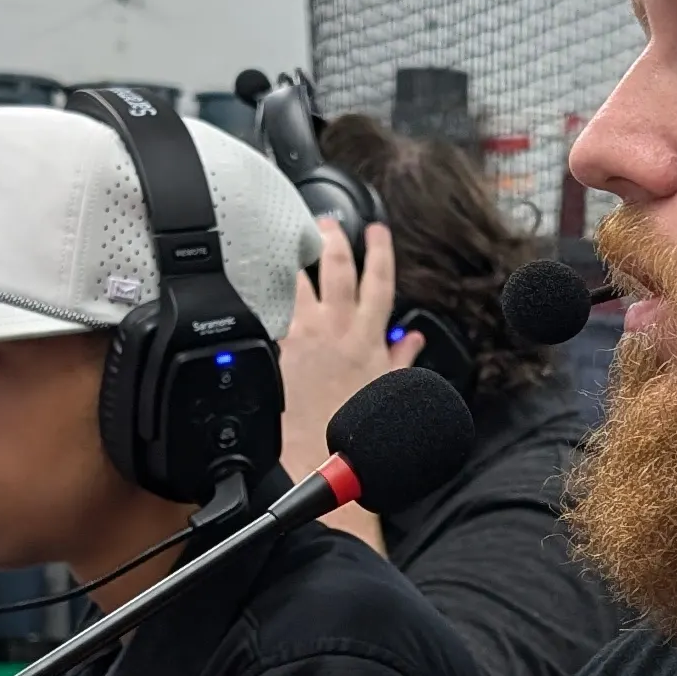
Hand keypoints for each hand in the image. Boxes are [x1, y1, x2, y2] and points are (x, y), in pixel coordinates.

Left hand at [277, 219, 418, 477]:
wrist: (326, 454)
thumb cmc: (359, 426)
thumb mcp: (392, 388)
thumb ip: (401, 357)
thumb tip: (413, 339)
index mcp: (369, 338)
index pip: (380, 282)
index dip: (381, 251)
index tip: (377, 230)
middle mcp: (338, 331)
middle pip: (338, 271)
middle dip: (333, 239)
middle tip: (327, 221)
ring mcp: (307, 337)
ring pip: (302, 284)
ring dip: (297, 259)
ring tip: (291, 239)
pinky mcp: (283, 350)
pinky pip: (277, 313)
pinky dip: (272, 295)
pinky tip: (264, 284)